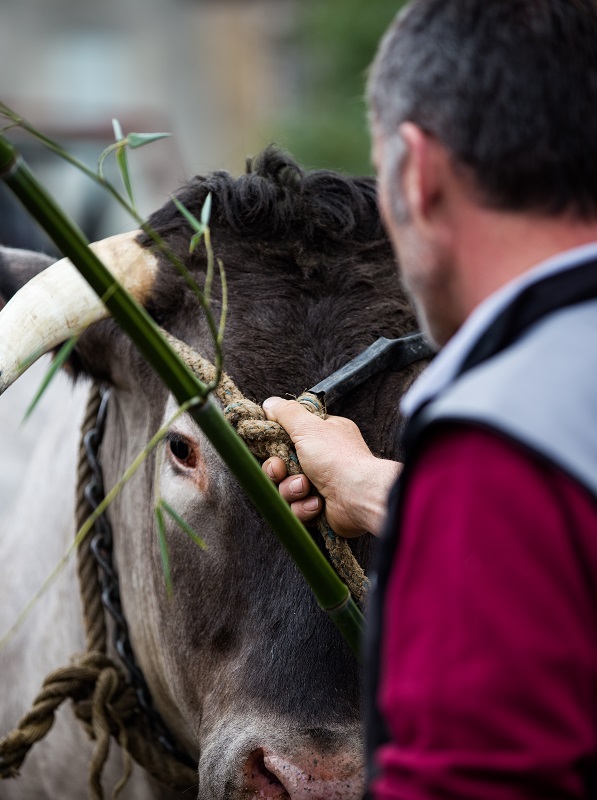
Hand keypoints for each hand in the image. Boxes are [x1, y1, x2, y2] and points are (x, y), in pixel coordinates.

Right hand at [261, 397, 401, 537]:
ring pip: (286, 488)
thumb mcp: (309, 427)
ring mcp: (320, 484)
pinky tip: (317, 502)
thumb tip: (270, 404)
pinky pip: (297, 508)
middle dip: (278, 470)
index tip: (269, 446)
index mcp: (323, 435)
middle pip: (281, 464)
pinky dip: (304, 506)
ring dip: (292, 489)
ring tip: (306, 487)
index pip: (289, 435)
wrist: (358, 497)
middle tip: (281, 470)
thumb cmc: (338, 459)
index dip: (275, 443)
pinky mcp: (318, 506)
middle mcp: (322, 458)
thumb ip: (287, 413)